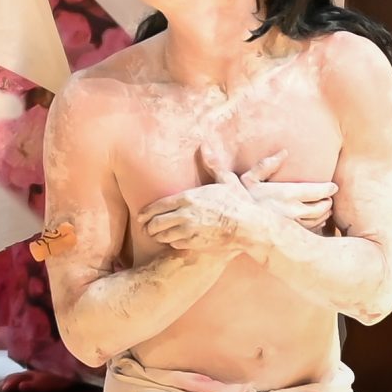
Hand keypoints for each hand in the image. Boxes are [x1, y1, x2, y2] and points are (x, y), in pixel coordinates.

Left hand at [140, 143, 267, 254]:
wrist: (250, 228)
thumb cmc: (240, 203)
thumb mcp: (226, 180)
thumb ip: (212, 164)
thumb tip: (205, 146)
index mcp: (188, 198)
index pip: (157, 206)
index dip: (146, 213)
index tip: (141, 216)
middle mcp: (185, 214)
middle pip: (155, 223)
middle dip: (148, 226)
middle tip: (146, 228)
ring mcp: (189, 231)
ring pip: (163, 235)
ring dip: (158, 236)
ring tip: (157, 236)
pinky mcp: (196, 244)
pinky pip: (175, 245)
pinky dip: (172, 243)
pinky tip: (174, 241)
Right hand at [238, 150, 335, 232]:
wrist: (234, 225)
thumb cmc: (240, 200)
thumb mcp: (248, 178)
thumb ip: (266, 165)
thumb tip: (284, 152)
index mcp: (286, 193)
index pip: (318, 191)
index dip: (329, 188)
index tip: (333, 186)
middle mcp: (293, 211)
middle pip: (323, 207)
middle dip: (328, 202)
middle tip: (328, 197)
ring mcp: (293, 227)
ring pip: (319, 220)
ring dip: (325, 214)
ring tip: (324, 208)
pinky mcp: (292, 238)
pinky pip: (312, 232)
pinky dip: (318, 226)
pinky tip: (315, 221)